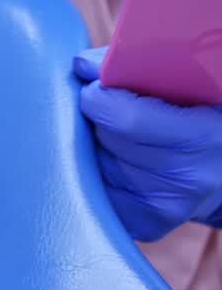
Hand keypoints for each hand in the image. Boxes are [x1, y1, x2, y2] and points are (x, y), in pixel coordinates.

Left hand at [74, 47, 221, 240]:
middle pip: (102, 138)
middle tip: (111, 110)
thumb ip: (141, 67)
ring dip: (93, 146)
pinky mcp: (142, 224)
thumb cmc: (207, 115)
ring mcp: (161, 208)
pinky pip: (93, 190)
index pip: (124, 119)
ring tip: (119, 137)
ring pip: (92, 162)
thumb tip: (81, 65)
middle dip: (96, 119)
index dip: (99, 96)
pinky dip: (95, 172)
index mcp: (202, 137)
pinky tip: (116, 161)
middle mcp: (184, 179)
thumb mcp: (195, 85)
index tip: (97, 86)